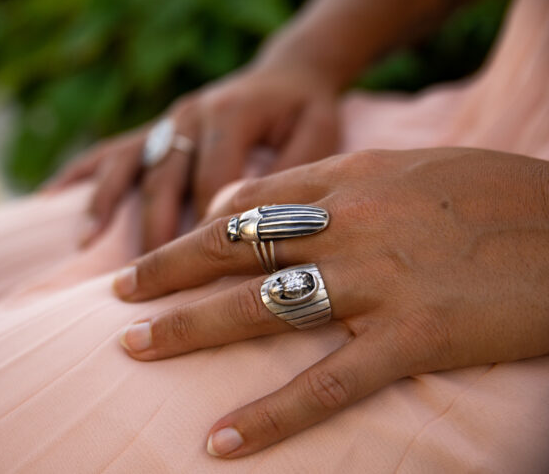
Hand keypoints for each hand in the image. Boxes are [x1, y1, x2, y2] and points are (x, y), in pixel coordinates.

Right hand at [43, 62, 339, 250]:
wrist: (287, 73)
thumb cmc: (307, 110)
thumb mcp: (320, 132)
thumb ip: (297, 172)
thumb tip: (267, 223)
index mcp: (232, 114)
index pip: (213, 179)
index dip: (206, 227)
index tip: (198, 277)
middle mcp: (192, 114)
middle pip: (164, 179)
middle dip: (153, 230)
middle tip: (141, 281)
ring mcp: (168, 119)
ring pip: (130, 164)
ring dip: (106, 204)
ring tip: (85, 244)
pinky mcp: (156, 127)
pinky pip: (110, 149)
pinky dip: (80, 174)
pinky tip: (51, 198)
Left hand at [112, 147, 548, 457]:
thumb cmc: (490, 193)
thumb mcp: (401, 166)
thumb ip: (318, 179)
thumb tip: (242, 201)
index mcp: (349, 179)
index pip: (245, 207)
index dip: (188, 234)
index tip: (151, 256)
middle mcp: (350, 224)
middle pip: (234, 250)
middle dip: (167, 273)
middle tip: (116, 295)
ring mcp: (378, 282)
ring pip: (260, 308)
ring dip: (191, 329)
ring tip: (135, 349)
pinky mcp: (415, 339)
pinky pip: (326, 385)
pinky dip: (268, 417)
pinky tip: (219, 441)